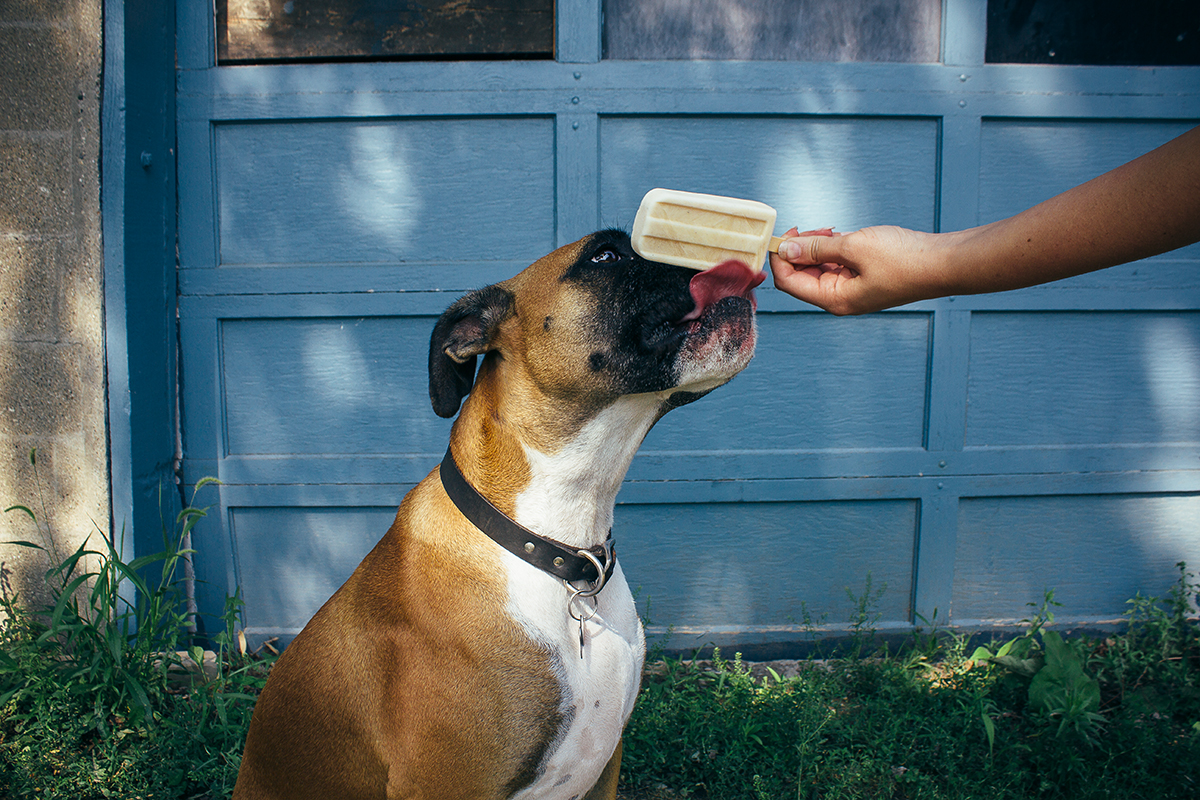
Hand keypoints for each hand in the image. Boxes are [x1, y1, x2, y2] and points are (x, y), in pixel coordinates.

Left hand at [769, 225, 943, 314]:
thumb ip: (816, 247)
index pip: (789, 282)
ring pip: (818, 268)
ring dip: (818, 246)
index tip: (784, 234)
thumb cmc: (904, 259)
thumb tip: (786, 249)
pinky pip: (837, 264)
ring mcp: (852, 289)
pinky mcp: (864, 278)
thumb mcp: (854, 246)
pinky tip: (843, 234)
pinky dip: (833, 248)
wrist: (944, 262)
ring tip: (832, 229)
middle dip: (800, 250)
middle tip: (814, 227)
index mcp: (834, 300)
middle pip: (801, 276)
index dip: (781, 258)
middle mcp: (840, 299)